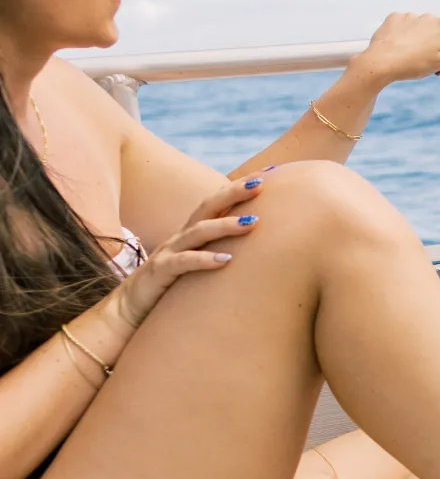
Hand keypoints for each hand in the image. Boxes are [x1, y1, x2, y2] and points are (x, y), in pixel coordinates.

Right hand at [108, 175, 266, 330]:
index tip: (271, 171)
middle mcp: (182, 237)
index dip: (241, 186)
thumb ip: (220, 249)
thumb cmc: (172, 284)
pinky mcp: (160, 273)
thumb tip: (256, 240)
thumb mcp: (199, 262)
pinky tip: (226, 260)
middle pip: (208, 207)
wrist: (129, 307)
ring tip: (252, 222)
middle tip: (261, 183)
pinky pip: (183, 263)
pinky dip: (204, 260)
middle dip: (233, 193)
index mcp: (193, 232)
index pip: (219, 203)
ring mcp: (169, 252)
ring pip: (198, 232)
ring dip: (226, 225)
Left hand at [350, 12, 439, 86]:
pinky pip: (410, 25)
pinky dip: (412, 35)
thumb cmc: (412, 65)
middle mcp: (430, 17)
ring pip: (428, 28)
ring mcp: (411, 16)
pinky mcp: (396, 18)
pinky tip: (405, 48)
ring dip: (430, 42)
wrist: (378, 63)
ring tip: (421, 61)